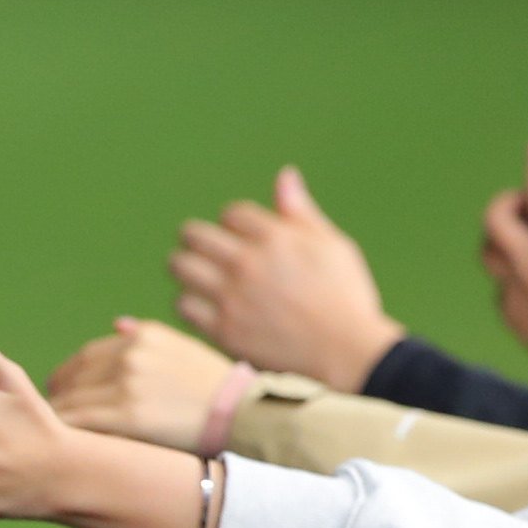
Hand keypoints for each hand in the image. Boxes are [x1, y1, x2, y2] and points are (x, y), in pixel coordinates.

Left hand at [49, 316, 238, 448]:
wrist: (246, 415)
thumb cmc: (216, 389)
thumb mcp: (184, 348)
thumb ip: (147, 336)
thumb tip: (115, 324)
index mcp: (143, 336)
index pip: (88, 355)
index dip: (69, 377)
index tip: (62, 394)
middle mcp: (132, 353)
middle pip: (74, 375)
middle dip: (59, 396)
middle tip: (50, 416)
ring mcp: (128, 382)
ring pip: (72, 397)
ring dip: (57, 414)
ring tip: (51, 433)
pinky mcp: (128, 414)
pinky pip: (79, 420)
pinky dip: (64, 429)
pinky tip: (59, 442)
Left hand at [167, 168, 398, 387]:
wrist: (346, 352)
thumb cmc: (345, 297)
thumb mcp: (332, 246)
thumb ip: (301, 212)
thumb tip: (284, 175)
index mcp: (275, 237)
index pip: (232, 213)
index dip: (235, 223)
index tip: (240, 236)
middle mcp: (248, 262)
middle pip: (195, 234)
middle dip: (199, 238)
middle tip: (203, 249)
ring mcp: (232, 296)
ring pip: (181, 266)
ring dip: (185, 266)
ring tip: (194, 273)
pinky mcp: (223, 329)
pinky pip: (184, 306)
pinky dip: (189, 302)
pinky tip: (202, 305)